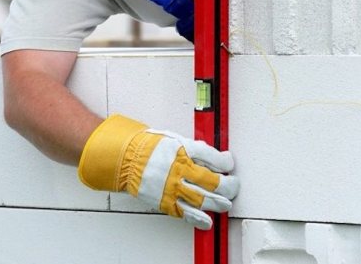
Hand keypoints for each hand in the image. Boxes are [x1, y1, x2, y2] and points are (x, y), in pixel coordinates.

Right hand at [78, 114, 237, 229]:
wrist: (127, 158)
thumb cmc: (151, 147)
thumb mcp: (175, 139)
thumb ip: (195, 149)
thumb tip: (214, 156)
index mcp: (183, 150)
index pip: (213, 158)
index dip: (226, 162)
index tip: (229, 164)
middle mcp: (180, 169)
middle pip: (212, 181)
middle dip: (229, 186)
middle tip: (233, 186)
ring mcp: (172, 187)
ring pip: (203, 199)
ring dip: (219, 203)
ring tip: (226, 203)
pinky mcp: (165, 201)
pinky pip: (185, 213)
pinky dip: (199, 219)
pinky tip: (207, 221)